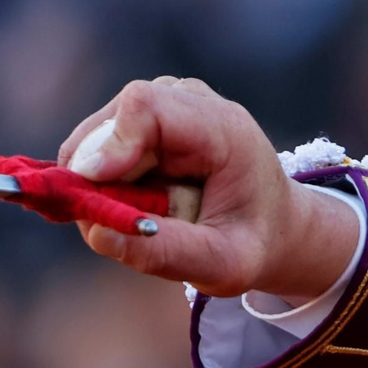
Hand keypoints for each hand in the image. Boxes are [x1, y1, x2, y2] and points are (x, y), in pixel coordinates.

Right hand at [59, 77, 359, 300]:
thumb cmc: (251, 242)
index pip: (147, 106)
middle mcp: (193, 102)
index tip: (95, 186)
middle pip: (112, 121)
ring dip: (103, 180)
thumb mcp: (222, 264)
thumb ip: (165, 252)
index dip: (110, 142)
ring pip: (98, 134)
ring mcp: (168, 103)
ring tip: (144, 212)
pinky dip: (103, 178)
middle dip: (99, 176)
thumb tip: (97, 231)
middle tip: (119, 220)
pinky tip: (137, 200)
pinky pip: (99, 143)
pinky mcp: (147, 116)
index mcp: (225, 129)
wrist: (272, 224)